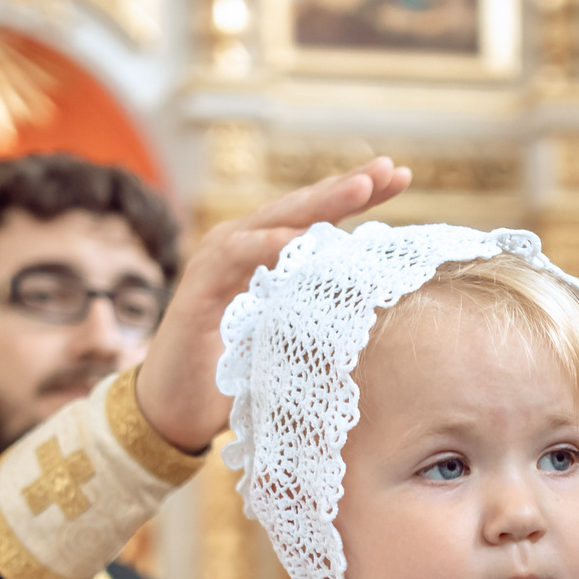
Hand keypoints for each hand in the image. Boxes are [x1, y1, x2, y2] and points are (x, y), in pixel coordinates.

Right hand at [132, 158, 412, 450]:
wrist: (176, 409)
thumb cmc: (237, 375)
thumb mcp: (292, 338)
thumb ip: (321, 314)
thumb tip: (379, 309)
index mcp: (271, 255)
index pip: (321, 218)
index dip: (360, 197)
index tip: (403, 177)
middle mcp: (246, 246)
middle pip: (305, 207)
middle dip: (349, 186)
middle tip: (392, 169)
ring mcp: (220, 259)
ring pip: (276, 220)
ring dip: (319, 202)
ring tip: (360, 188)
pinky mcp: (200, 285)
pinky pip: (236, 256)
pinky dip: (266, 243)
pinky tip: (297, 236)